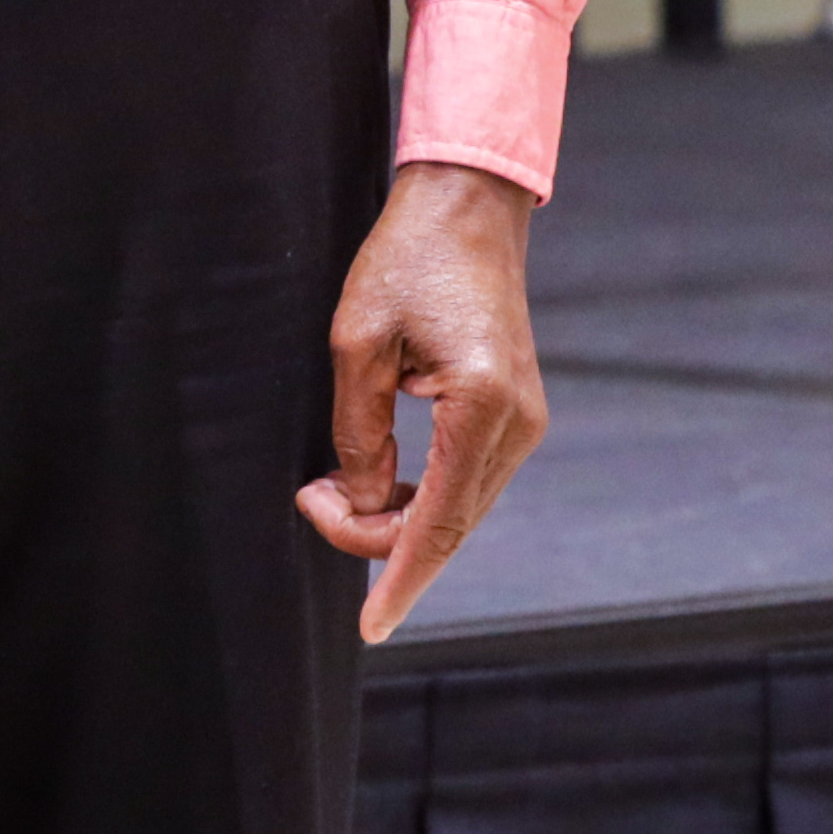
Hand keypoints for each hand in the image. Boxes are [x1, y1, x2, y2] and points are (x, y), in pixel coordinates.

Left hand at [296, 161, 544, 641]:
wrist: (465, 208)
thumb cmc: (406, 261)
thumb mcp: (357, 341)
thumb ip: (359, 431)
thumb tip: (354, 501)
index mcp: (482, 407)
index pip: (437, 521)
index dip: (397, 577)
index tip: (370, 626)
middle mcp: (517, 425)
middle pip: (449, 524)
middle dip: (377, 537)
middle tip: (308, 500)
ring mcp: (523, 422)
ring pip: (459, 507)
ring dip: (397, 517)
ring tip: (326, 488)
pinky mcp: (513, 413)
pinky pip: (467, 479)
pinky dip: (421, 495)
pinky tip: (374, 484)